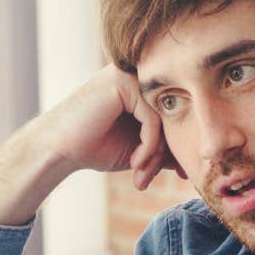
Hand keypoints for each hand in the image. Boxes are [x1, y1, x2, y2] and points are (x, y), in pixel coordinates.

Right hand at [43, 65, 184, 191]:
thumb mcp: (139, 149)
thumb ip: (165, 146)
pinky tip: (134, 163)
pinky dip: (148, 146)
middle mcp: (138, 75)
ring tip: (141, 176)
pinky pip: (152, 119)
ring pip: (164, 118)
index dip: (178, 147)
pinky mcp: (123, 82)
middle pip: (172, 116)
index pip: (175, 116)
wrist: (58, 149)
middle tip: (154, 180)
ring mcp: (130, 75)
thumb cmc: (94, 147)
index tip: (181, 175)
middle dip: (167, 155)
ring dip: (156, 155)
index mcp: (143, 88)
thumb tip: (196, 157)